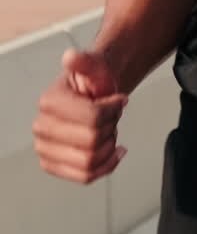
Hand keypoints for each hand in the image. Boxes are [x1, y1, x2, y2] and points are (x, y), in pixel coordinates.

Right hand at [32, 49, 128, 183]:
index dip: (112, 111)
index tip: (118, 101)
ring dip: (108, 147)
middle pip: (91, 141)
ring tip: (108, 131)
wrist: (92, 95)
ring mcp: (45, 149)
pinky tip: (113, 152)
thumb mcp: (95, 66)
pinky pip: (84, 176)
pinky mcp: (54, 165)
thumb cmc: (93, 83)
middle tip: (112, 116)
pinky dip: (105, 166)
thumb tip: (71, 57)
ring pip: (89, 162)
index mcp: (49, 102)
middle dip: (111, 128)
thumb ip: (85, 62)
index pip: (92, 118)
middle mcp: (42, 127)